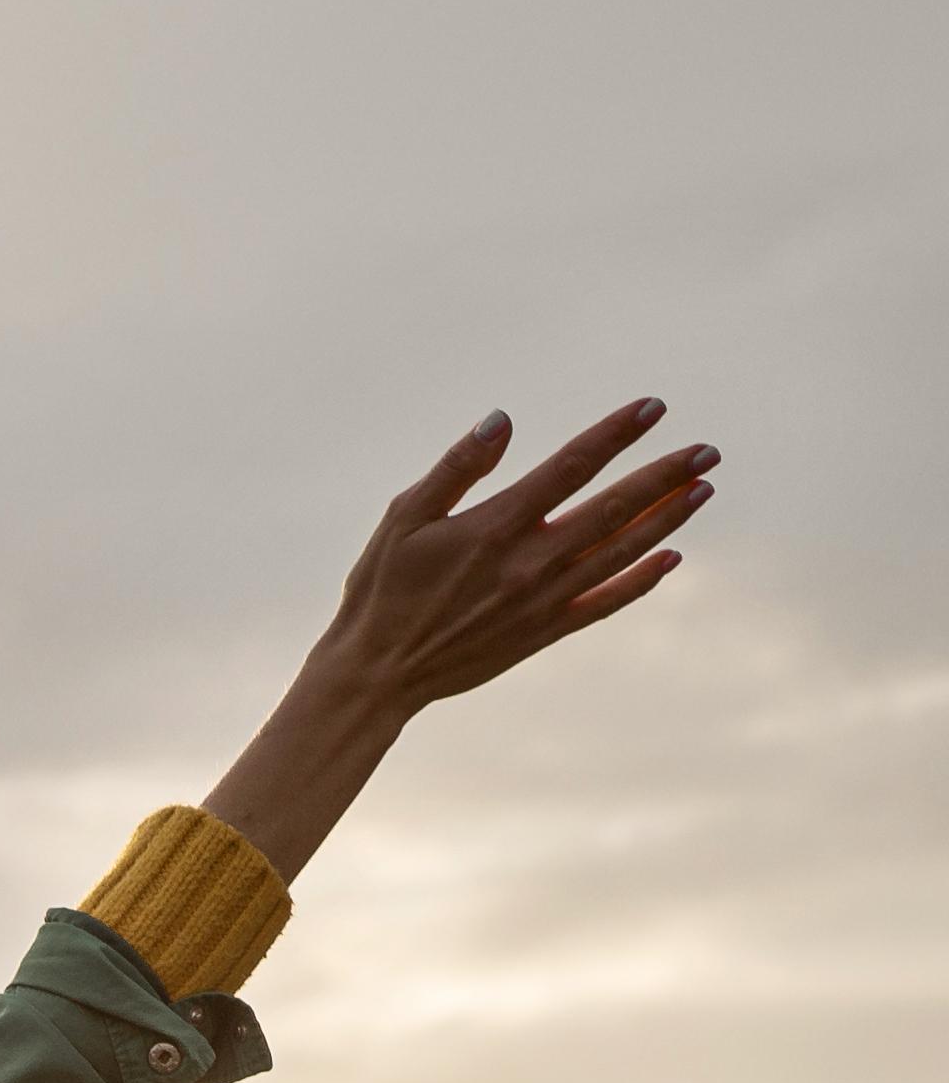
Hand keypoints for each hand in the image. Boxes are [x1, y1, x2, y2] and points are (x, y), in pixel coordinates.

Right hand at [200, 397, 721, 880]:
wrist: (375, 674)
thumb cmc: (381, 588)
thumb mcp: (403, 518)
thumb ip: (456, 467)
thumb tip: (503, 420)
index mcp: (496, 525)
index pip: (572, 466)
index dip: (616, 434)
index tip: (654, 408)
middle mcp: (530, 562)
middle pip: (614, 507)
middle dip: (665, 475)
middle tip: (708, 451)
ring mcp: (542, 601)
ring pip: (621, 551)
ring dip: (667, 519)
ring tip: (702, 490)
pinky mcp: (543, 633)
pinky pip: (605, 603)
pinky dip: (641, 581)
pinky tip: (670, 559)